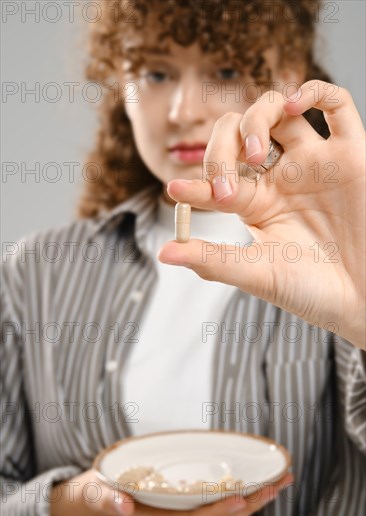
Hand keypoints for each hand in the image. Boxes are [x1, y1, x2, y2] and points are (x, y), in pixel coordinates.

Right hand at [50, 469, 292, 515]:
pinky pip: (223, 503)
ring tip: (281, 483)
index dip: (218, 513)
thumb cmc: (105, 491)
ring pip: (227, 513)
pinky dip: (245, 493)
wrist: (107, 493)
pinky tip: (262, 482)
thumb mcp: (100, 493)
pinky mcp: (193, 505)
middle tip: (276, 487)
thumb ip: (109, 500)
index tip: (240, 500)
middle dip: (249, 505)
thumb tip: (123, 505)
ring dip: (254, 499)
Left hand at [158, 80, 365, 349]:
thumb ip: (211, 260)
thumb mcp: (256, 275)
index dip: (196, 181)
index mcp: (256, 203)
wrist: (361, 301)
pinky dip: (314, 91)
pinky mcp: (351, 156)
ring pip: (279, 111)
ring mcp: (315, 163)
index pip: (218, 177)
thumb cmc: (310, 293)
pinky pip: (337, 106)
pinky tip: (296, 104)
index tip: (176, 190)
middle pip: (239, 133)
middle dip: (222, 148)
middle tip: (227, 186)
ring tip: (258, 153)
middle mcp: (281, 177)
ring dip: (257, 118)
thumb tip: (164, 252)